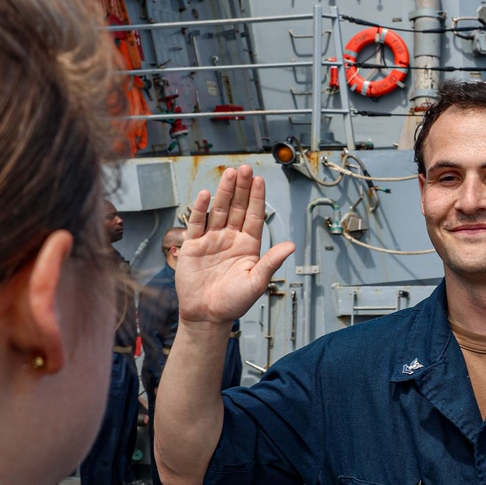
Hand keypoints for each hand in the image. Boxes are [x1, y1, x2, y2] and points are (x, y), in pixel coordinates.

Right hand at [176, 166, 294, 324]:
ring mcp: (212, 240)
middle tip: (245, 168)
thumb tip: (291, 246)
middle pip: (237, 208)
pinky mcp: (194, 246)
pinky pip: (197, 223)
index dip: (256, 198)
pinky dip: (201, 209)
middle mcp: (231, 239)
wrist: (207, 316)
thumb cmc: (234, 302)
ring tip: (229, 174)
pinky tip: (207, 194)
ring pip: (219, 211)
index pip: (254, 216)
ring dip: (224, 192)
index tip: (259, 180)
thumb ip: (272, 261)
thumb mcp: (257, 281)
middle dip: (241, 188)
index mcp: (248, 246)